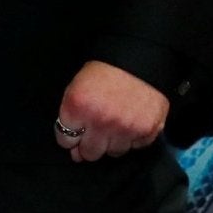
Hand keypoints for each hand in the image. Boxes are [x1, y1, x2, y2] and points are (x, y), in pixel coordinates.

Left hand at [54, 60, 169, 161]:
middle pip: (90, 153)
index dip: (70, 135)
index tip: (77, 129)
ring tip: (115, 122)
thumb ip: (70, 117)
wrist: (138, 59)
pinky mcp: (147, 132)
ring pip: (113, 153)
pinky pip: (135, 147)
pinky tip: (131, 121)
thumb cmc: (103, 72)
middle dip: (89, 144)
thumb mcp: (76, 86)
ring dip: (112, 141)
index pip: (65, 140)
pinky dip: (132, 138)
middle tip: (96, 130)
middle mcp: (101, 122)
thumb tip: (74, 150)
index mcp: (78, 107)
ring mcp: (125, 129)